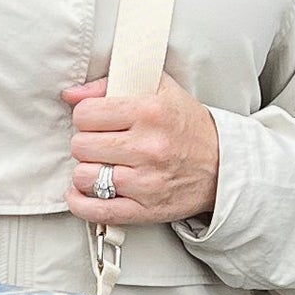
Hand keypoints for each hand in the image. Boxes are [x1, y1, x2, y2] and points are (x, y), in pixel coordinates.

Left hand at [61, 70, 219, 226]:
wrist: (224, 166)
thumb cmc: (188, 126)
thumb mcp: (159, 89)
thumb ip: (112, 84)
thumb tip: (70, 95)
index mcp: (150, 111)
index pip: (85, 114)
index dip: (85, 117)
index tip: (95, 122)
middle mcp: (148, 147)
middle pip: (80, 146)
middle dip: (86, 143)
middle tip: (101, 144)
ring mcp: (147, 182)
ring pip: (84, 177)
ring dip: (86, 172)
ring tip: (100, 166)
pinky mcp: (146, 210)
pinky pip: (97, 210)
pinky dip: (81, 203)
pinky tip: (82, 193)